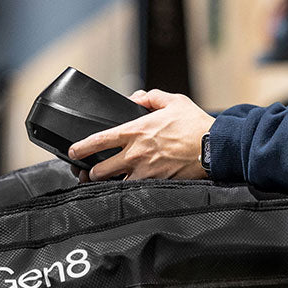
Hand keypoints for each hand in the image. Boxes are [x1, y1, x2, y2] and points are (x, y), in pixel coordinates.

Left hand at [69, 89, 214, 181]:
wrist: (214, 147)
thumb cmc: (195, 124)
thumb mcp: (173, 101)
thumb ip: (150, 97)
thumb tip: (134, 98)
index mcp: (136, 131)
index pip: (100, 140)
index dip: (81, 147)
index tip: (73, 151)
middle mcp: (136, 153)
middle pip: (101, 169)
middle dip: (91, 173)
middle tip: (88, 173)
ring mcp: (145, 171)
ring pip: (116, 183)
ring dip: (108, 183)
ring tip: (105, 183)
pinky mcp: (157, 183)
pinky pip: (135, 190)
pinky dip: (128, 190)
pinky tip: (126, 189)